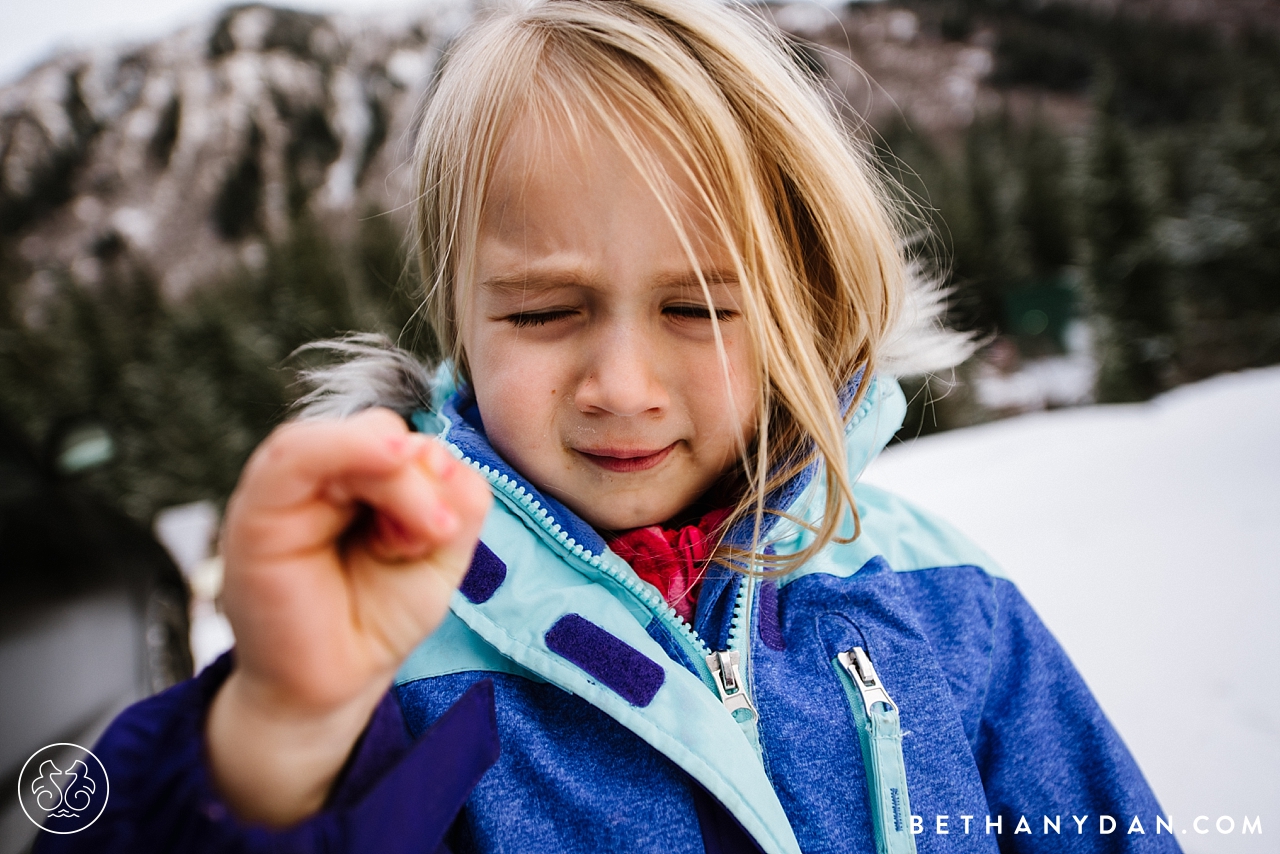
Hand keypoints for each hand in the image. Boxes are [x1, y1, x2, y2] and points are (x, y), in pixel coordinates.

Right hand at [206, 407, 490, 825]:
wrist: (332, 684)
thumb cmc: (379, 615)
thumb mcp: (440, 553)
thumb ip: (456, 496)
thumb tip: (428, 450)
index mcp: (365, 479)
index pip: (408, 442)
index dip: (440, 472)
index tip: (448, 529)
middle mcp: (323, 475)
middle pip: (382, 434)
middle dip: (422, 481)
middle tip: (432, 536)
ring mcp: (286, 487)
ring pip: (347, 438)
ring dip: (397, 481)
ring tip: (410, 542)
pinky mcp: (254, 511)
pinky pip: (293, 453)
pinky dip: (346, 451)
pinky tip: (387, 477)